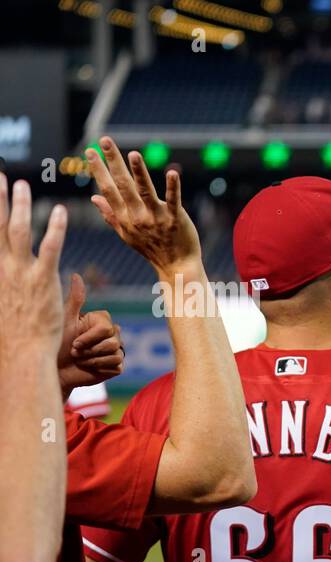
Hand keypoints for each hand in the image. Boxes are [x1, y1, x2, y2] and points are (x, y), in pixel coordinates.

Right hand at [0, 173, 67, 348]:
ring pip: (18, 231)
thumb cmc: (18, 333)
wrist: (23, 352)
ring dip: (20, 205)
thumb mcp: (10, 304)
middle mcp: (4, 268)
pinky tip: (60, 211)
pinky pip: (50, 248)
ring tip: (23, 185)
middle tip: (1, 177)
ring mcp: (22, 273)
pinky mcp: (44, 280)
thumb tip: (16, 274)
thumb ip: (13, 285)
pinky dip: (55, 228)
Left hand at [57, 273, 123, 391]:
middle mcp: (110, 334)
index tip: (74, 342)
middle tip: (75, 351)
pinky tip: (88, 367)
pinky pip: (116, 365)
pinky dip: (99, 368)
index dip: (90, 337)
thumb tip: (76, 275)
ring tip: (80, 359)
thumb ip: (75, 299)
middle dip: (90, 349)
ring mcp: (115, 350)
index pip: (107, 326)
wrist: (54, 371)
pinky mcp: (116, 366)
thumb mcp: (64, 320)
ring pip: (115, 353)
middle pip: (113, 341)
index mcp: (99, 321)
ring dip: (92, 359)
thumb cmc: (54, 344)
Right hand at [85, 137, 199, 274]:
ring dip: (139, 172)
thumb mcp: (126, 234)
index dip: (99, 170)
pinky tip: (172, 172)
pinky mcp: (175, 219)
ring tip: (133, 154)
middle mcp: (137, 216)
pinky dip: (173, 187)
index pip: (108, 189)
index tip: (90, 151)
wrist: (176, 267)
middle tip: (105, 140)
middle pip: (123, 185)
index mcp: (124, 217)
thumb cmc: (151, 248)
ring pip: (145, 191)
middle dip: (113, 162)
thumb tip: (94, 197)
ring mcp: (156, 217)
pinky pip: (174, 201)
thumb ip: (110, 214)